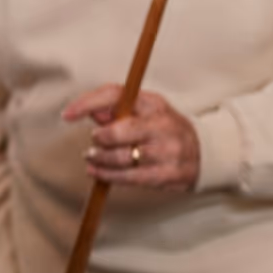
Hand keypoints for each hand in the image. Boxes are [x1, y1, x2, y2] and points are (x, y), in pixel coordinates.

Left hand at [63, 84, 200, 190]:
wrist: (205, 152)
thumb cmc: (163, 128)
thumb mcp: (144, 110)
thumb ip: (115, 110)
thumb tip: (87, 111)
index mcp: (153, 103)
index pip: (115, 94)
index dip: (87, 103)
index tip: (67, 115)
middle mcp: (162, 125)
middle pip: (118, 131)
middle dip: (99, 138)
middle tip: (94, 141)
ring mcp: (166, 151)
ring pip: (121, 157)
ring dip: (99, 158)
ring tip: (91, 157)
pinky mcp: (166, 174)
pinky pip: (129, 177)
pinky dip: (107, 175)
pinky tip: (96, 171)